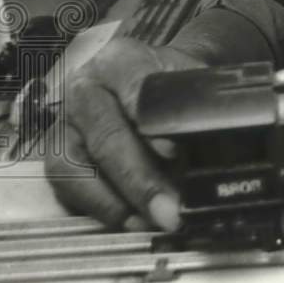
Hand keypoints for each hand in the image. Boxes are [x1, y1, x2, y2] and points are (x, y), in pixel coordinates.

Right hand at [44, 37, 203, 230]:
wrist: (151, 82)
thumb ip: (203, 107)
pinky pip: (68, 187)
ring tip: (152, 221)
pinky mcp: (57, 154)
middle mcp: (85, 88)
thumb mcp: (191, 80)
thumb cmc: (171, 84)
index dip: (151, 124)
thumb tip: (226, 143)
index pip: (134, 88)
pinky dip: (100, 209)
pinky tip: (132, 220)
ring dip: (117, 202)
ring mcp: (66, 122)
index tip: (172, 151)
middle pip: (107, 136)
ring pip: (78, 167)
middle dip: (140, 180)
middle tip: (170, 210)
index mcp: (120, 60)